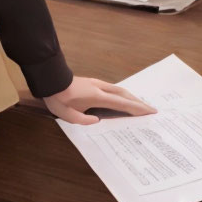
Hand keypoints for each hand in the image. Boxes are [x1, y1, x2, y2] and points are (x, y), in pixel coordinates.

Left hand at [42, 76, 157, 124]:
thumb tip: (98, 121)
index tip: (149, 112)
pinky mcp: (92, 82)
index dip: (136, 108)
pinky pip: (112, 88)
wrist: (50, 79)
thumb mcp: (68, 115)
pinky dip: (122, 94)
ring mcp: (96, 83)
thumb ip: (84, 121)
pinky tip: (122, 98)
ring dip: (130, 96)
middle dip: (138, 102)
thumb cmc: (58, 98)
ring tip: (139, 105)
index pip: (121, 103)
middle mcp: (99, 87)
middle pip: (123, 93)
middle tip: (151, 109)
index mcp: (97, 96)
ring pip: (118, 89)